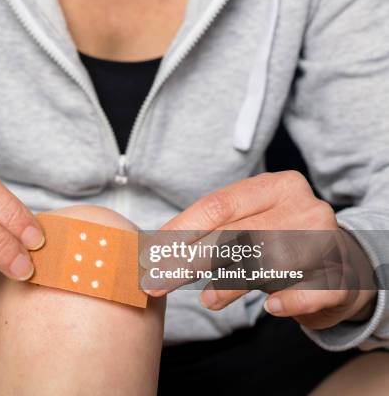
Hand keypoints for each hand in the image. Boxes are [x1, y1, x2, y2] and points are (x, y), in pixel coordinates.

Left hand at [146, 171, 376, 329]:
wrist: (339, 262)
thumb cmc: (281, 240)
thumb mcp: (248, 224)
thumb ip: (211, 232)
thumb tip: (154, 251)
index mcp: (277, 186)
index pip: (219, 206)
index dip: (180, 232)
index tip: (151, 255)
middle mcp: (304, 208)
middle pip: (236, 234)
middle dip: (190, 261)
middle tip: (159, 282)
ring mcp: (326, 242)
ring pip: (268, 263)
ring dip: (229, 284)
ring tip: (207, 300)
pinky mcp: (340, 279)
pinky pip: (308, 293)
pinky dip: (287, 301)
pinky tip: (270, 306)